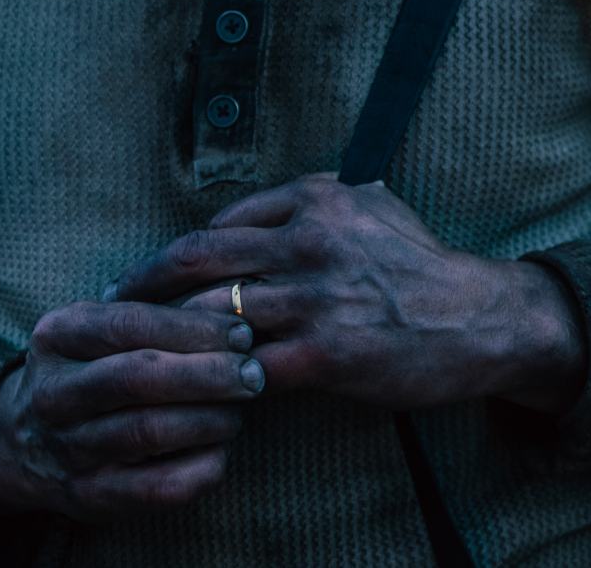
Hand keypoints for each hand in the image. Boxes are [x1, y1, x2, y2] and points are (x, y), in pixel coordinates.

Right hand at [0, 299, 264, 524]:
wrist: (23, 441)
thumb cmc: (91, 368)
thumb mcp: (101, 329)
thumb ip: (158, 316)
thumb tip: (237, 318)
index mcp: (57, 336)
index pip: (131, 324)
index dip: (195, 328)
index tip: (242, 334)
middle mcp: (53, 393)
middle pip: (139, 377)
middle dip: (209, 374)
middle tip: (253, 374)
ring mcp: (67, 448)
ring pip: (150, 431)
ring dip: (210, 419)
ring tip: (239, 410)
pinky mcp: (90, 496)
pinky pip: (158, 486)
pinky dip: (201, 467)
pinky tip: (220, 451)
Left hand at [103, 172, 585, 414]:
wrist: (479, 319)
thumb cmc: (420, 266)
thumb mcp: (371, 207)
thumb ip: (308, 204)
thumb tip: (243, 217)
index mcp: (317, 198)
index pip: (216, 225)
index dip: (169, 257)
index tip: (142, 280)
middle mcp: (311, 240)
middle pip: (196, 262)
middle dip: (145, 291)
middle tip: (111, 314)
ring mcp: (316, 298)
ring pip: (213, 316)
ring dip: (174, 341)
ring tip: (142, 359)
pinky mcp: (324, 353)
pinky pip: (247, 368)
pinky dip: (217, 380)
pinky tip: (200, 392)